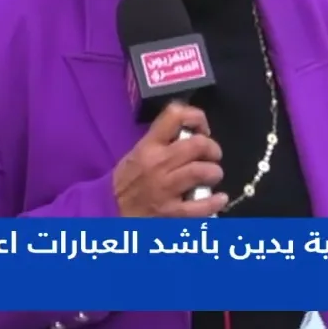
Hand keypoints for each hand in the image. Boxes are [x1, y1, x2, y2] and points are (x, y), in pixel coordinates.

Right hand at [112, 102, 227, 216]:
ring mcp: (165, 189)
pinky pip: (201, 206)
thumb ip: (161, 142)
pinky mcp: (171, 213)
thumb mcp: (138, 153)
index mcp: (149, 146)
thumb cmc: (127, 182)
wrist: (108, 212)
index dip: (196, 117)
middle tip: (212, 156)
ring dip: (214, 172)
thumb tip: (191, 132)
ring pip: (202, 171)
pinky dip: (215, 201)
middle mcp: (158, 164)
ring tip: (212, 176)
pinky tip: (219, 198)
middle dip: (212, 148)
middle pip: (198, 144)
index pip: (175, 116)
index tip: (202, 129)